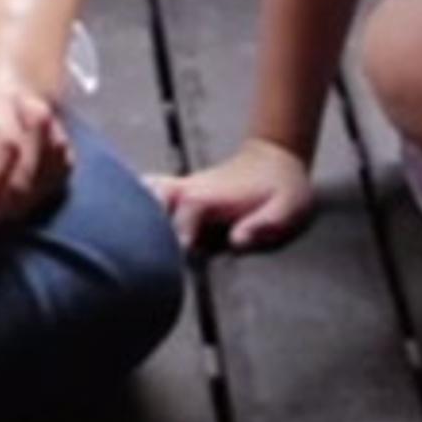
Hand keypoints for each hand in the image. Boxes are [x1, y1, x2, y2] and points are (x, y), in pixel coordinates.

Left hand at [0, 67, 69, 228]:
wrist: (1, 90)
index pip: (4, 145)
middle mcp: (34, 114)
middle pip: (29, 170)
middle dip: (3, 205)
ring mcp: (55, 133)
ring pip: (44, 183)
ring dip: (17, 206)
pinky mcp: (65, 154)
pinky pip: (53, 187)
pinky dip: (31, 202)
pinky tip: (7, 204)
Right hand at [150, 136, 318, 252]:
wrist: (277, 158)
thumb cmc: (283, 189)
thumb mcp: (287, 209)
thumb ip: (264, 225)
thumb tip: (236, 241)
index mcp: (209, 199)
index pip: (180, 223)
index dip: (178, 245)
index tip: (178, 263)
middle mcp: (189, 191)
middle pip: (149, 202)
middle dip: (146, 227)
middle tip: (149, 253)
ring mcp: (183, 189)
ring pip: (144, 191)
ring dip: (137, 210)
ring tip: (136, 239)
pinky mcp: (182, 192)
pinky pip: (149, 191)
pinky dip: (138, 199)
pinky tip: (135, 220)